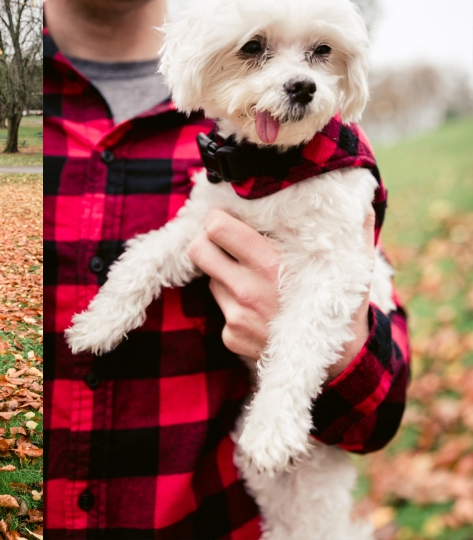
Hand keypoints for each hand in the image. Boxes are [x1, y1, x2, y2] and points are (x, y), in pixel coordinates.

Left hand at [187, 209, 372, 380]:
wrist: (341, 361)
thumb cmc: (343, 303)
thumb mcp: (353, 262)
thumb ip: (353, 226)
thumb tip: (359, 194)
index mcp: (270, 263)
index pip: (216, 227)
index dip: (217, 219)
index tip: (227, 219)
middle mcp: (247, 290)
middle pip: (198, 250)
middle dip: (207, 242)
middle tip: (223, 243)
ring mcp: (236, 316)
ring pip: (211, 278)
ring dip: (224, 275)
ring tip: (254, 280)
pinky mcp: (231, 337)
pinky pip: (220, 309)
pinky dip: (232, 306)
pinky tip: (258, 311)